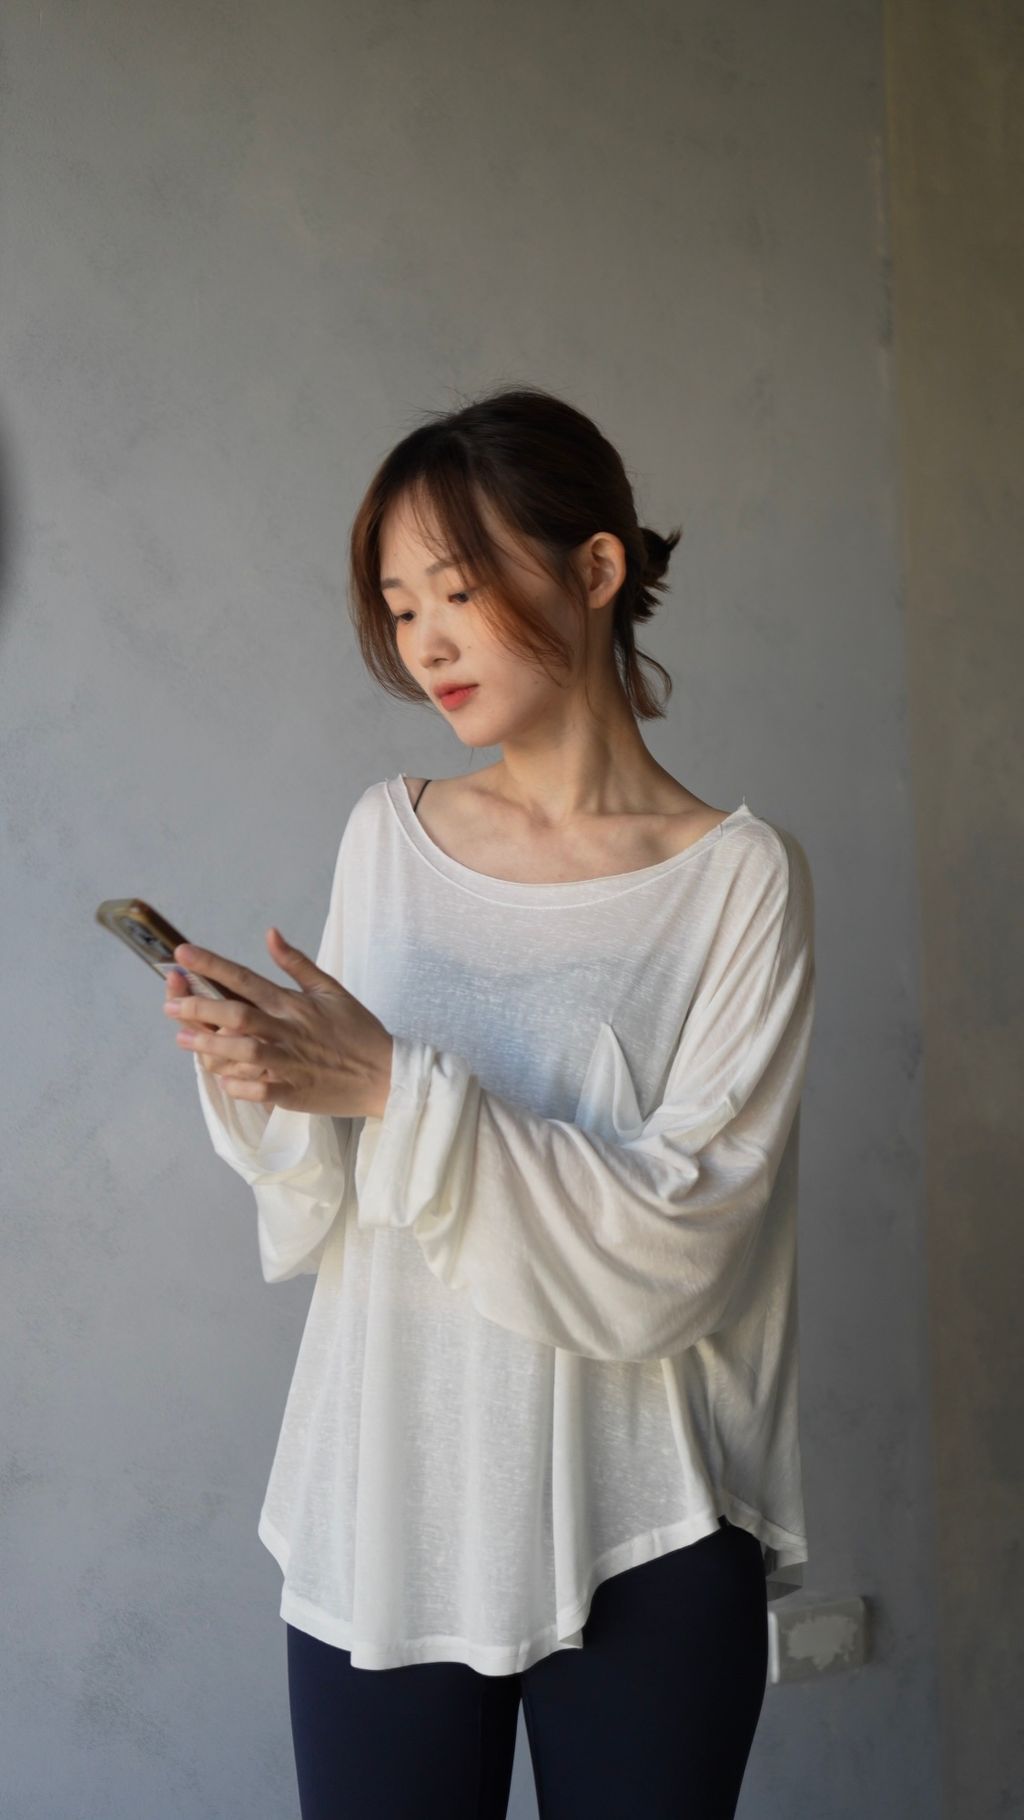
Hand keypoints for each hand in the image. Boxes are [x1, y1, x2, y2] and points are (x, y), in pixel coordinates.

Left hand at [162, 927, 393, 1118]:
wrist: (386, 1075)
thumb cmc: (358, 1030)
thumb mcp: (331, 990)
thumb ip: (296, 963)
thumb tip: (270, 934)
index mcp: (294, 1004)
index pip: (245, 978)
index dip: (211, 964)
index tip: (182, 953)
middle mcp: (287, 1031)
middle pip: (234, 1015)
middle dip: (198, 1006)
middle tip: (170, 1002)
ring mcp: (288, 1064)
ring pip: (239, 1052)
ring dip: (208, 1044)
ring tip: (183, 1039)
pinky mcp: (291, 1093)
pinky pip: (255, 1089)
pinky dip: (235, 1083)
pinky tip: (220, 1077)